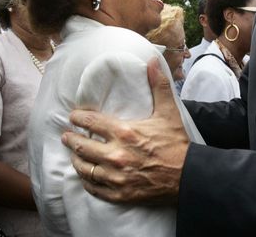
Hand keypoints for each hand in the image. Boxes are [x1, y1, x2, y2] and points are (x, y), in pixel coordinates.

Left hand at [61, 58, 189, 204]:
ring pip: (84, 168)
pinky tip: (86, 176)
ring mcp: (116, 177)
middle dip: (70, 139)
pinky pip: (94, 188)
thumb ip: (159, 86)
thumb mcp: (169, 112)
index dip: (77, 118)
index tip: (73, 117)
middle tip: (66, 136)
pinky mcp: (120, 194)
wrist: (189, 177)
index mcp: (124, 132)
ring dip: (76, 160)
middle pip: (81, 146)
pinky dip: (87, 182)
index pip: (90, 122)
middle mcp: (116, 155)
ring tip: (74, 155)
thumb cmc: (177, 144)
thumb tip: (152, 62)